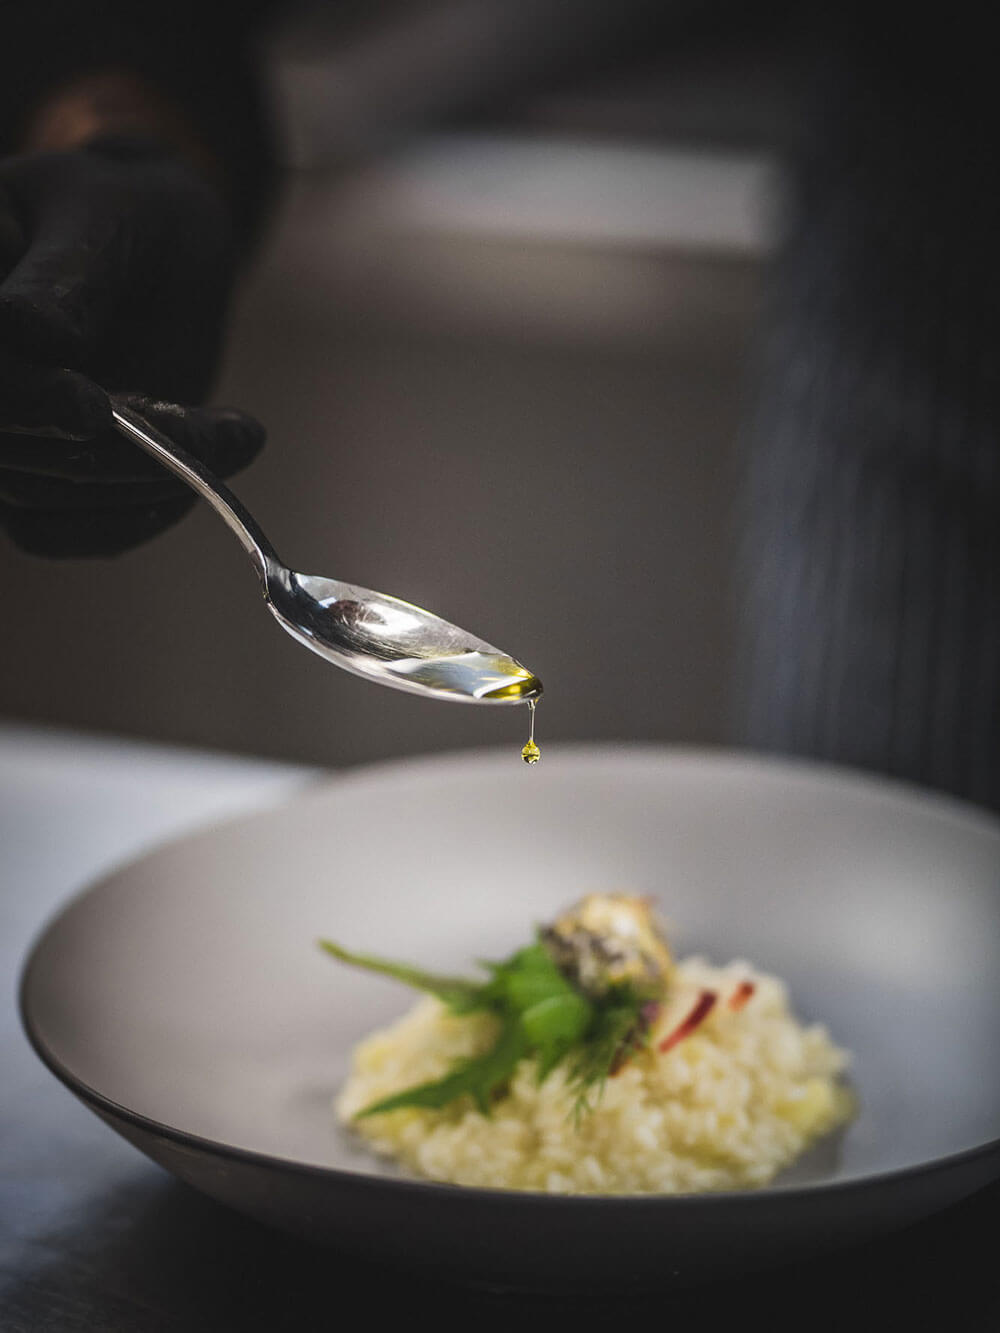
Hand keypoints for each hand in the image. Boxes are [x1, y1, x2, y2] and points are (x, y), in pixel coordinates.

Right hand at [0, 137, 262, 555]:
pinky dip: (139, 516)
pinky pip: (67, 531)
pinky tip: (207, 467)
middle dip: (119, 452)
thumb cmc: (130, 215)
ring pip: (42, 499)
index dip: (24, 400)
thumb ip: (68, 281)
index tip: (94, 410)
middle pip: (8, 446)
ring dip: (149, 483)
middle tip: (218, 431)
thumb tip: (27, 333)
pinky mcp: (34, 475)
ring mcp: (0, 432)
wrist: (158, 250)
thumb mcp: (108, 220)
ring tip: (232, 435)